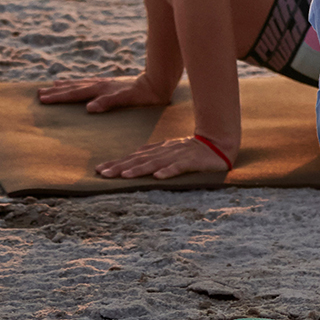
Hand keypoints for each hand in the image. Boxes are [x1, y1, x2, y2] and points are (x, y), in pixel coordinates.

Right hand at [38, 75, 171, 112]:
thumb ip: (109, 102)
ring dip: (66, 85)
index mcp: (102, 89)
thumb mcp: (128, 99)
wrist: (160, 82)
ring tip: (52, 85)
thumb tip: (89, 107)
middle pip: (75, 87)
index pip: (76, 93)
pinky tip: (79, 84)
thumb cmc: (146, 95)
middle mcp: (102, 84)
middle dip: (57, 91)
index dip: (59, 96)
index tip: (42, 98)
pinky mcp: (112, 84)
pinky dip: (80, 83)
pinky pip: (91, 83)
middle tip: (39, 93)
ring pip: (81, 83)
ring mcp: (107, 83)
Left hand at [94, 134, 232, 178]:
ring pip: (155, 163)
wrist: (220, 143)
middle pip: (140, 160)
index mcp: (159, 150)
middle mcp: (165, 152)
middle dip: (121, 167)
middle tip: (103, 174)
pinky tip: (158, 177)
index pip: (134, 157)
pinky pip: (179, 167)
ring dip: (139, 169)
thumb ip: (153, 152)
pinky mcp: (192, 162)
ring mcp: (178, 156)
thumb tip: (134, 155)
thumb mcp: (170, 149)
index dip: (117, 163)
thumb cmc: (193, 148)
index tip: (99, 170)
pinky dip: (168, 171)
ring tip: (124, 176)